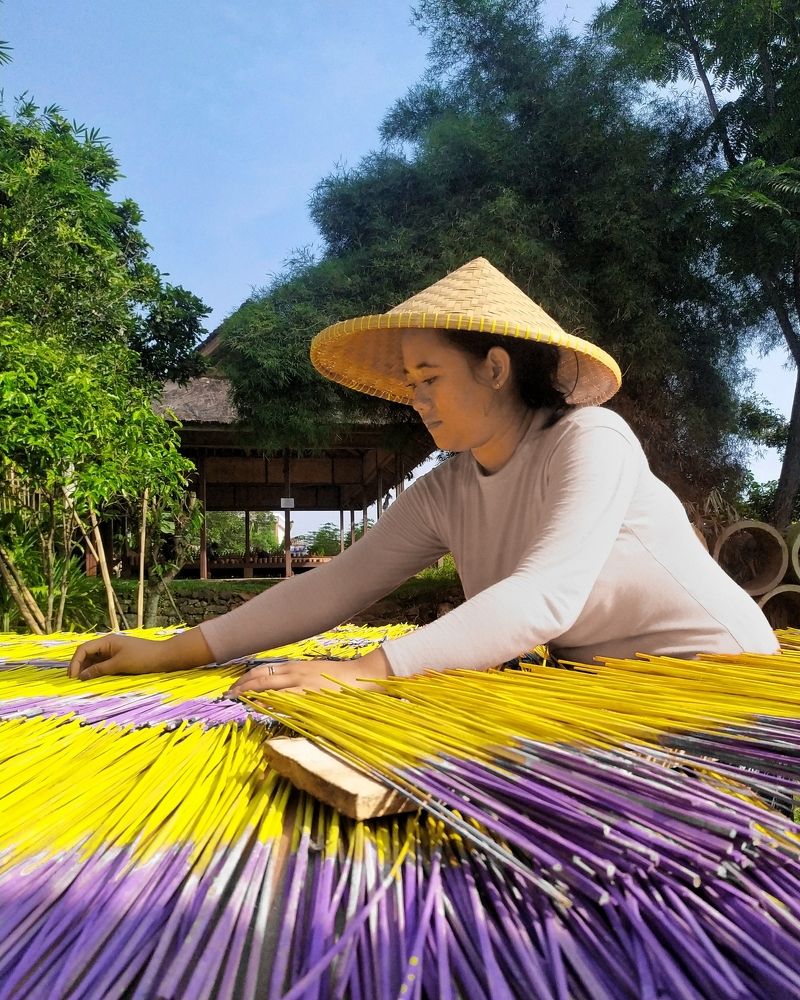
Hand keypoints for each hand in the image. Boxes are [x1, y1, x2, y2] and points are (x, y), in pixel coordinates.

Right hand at [68, 628, 213, 679]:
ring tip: (81, 682)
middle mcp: (108, 644)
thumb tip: (82, 676)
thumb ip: (100, 669)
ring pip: (95, 660)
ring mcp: (114, 651)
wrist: (164, 657)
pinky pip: (104, 664)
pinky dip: (97, 671)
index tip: (72, 677)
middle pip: (87, 654)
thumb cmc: (142, 658)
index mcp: (107, 641)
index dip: (75, 662)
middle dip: (79, 666)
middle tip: (73, 681)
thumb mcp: (119, 664)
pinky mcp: (120, 658)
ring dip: (87, 670)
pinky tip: (94, 680)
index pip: (84, 649)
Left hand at [225, 648, 389, 696]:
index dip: (246, 678)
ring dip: (251, 693)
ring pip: (269, 686)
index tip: (234, 686)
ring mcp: (302, 684)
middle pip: (261, 677)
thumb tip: (278, 690)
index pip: (263, 670)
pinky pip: (285, 699)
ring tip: (237, 700)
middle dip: (242, 686)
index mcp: (295, 667)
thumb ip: (296, 679)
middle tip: (228, 695)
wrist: (361, 676)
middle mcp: (295, 672)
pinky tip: (259, 706)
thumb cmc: (338, 678)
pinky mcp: (310, 695)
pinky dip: (270, 702)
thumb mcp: (313, 673)